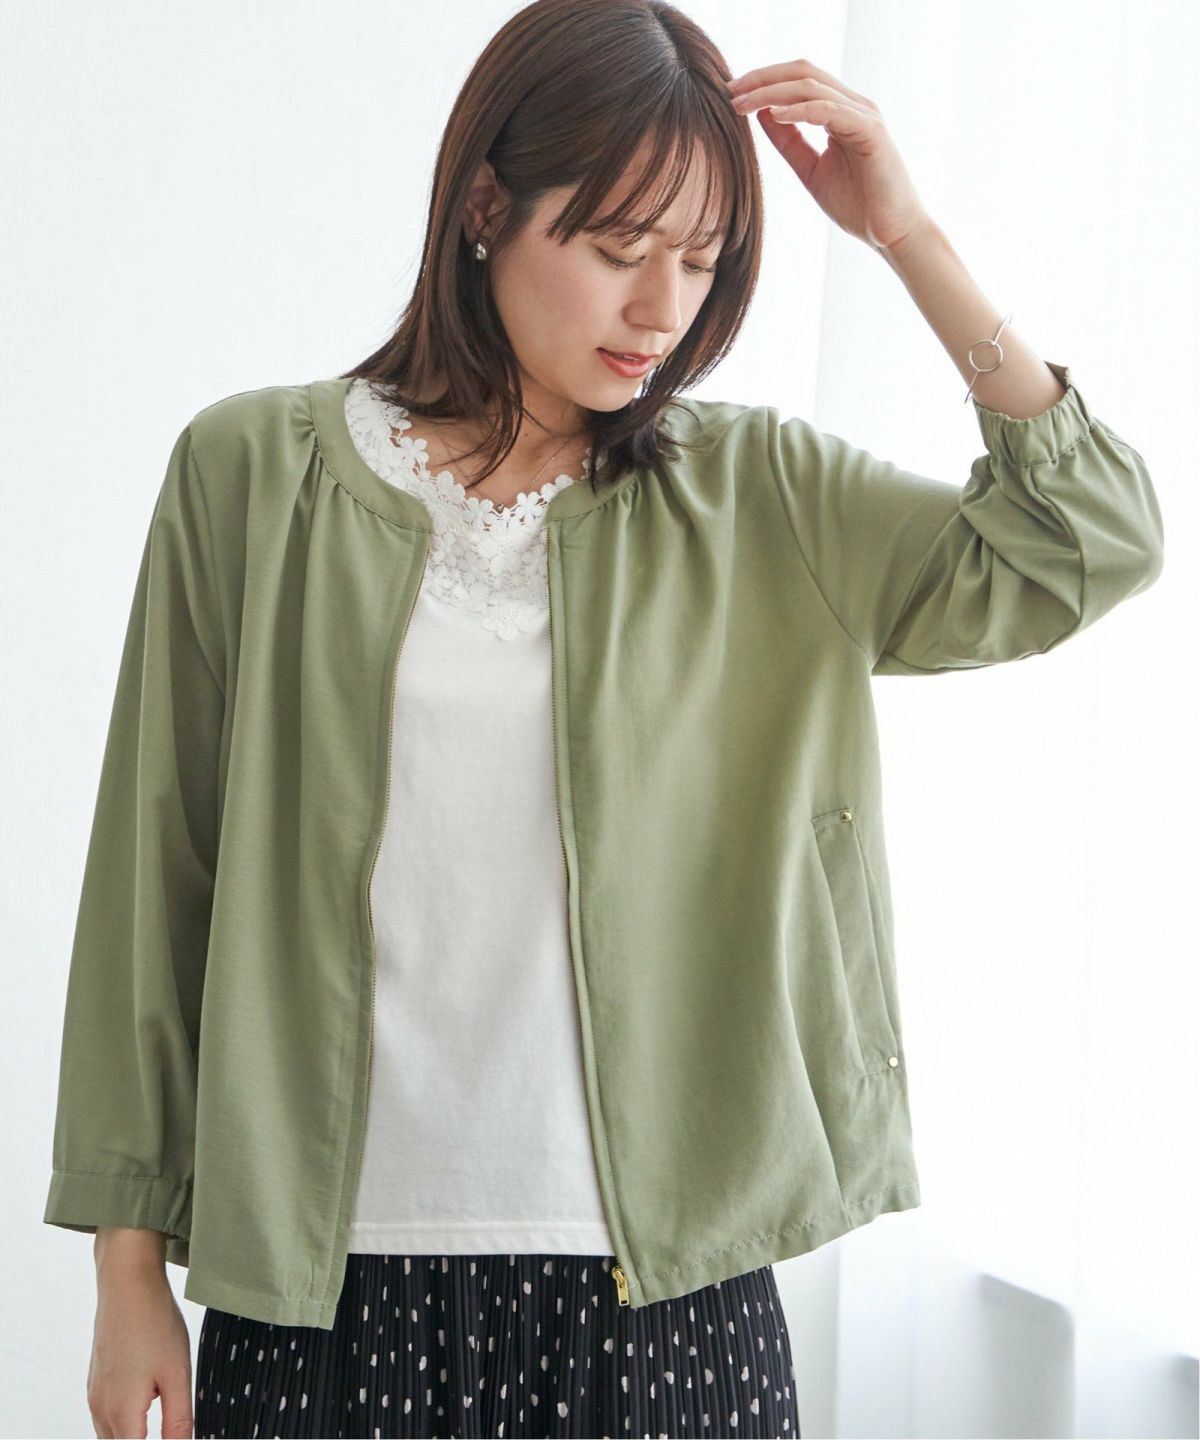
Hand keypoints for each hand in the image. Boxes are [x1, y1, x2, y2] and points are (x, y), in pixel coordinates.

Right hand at [87, 1269, 192, 1438]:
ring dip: (133, 1436)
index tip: (174, 1435)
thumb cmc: (153, 1323)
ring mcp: (95, 1393)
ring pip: (111, 1435)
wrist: (127, 1282)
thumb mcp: (178, 1374)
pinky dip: (125, 1422)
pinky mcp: (96, 1379)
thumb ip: (178, 1421)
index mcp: (121, 1413)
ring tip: (162, 1422)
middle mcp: (101, 1408)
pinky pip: (107, 1416)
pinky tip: (147, 1402)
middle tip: (172, 1427)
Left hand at [725, 57, 931, 251]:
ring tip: (742, 103)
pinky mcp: (871, 131)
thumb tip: (762, 112)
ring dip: (772, 92)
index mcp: (840, 111)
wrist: (890, 234)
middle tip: (730, 89)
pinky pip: (829, 111)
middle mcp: (853, 105)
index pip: (798, 80)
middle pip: (803, 73)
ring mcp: (864, 115)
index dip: (763, 81)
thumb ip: (789, 141)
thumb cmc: (857, 205)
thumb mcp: (810, 169)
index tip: (732, 94)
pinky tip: (773, 114)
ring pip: (812, 87)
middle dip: (762, 77)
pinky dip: (799, 110)